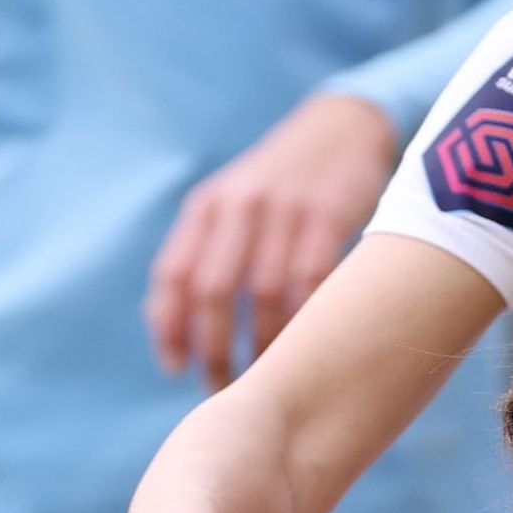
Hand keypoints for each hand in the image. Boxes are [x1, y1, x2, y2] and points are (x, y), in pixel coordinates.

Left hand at [145, 92, 401, 390]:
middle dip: (214, 349)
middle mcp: (239, 205)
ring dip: (262, 346)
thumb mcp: (234, 200)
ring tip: (265, 376)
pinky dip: (306, 321)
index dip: (169, 327)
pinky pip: (312, 283)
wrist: (344, 126)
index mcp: (207, 205)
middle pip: (213, 291)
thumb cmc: (282, 182)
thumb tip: (172, 326)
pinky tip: (306, 347)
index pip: (173, 274)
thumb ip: (206, 250)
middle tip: (222, 387)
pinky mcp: (329, 214)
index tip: (176, 368)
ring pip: (264, 295)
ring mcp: (285, 208)